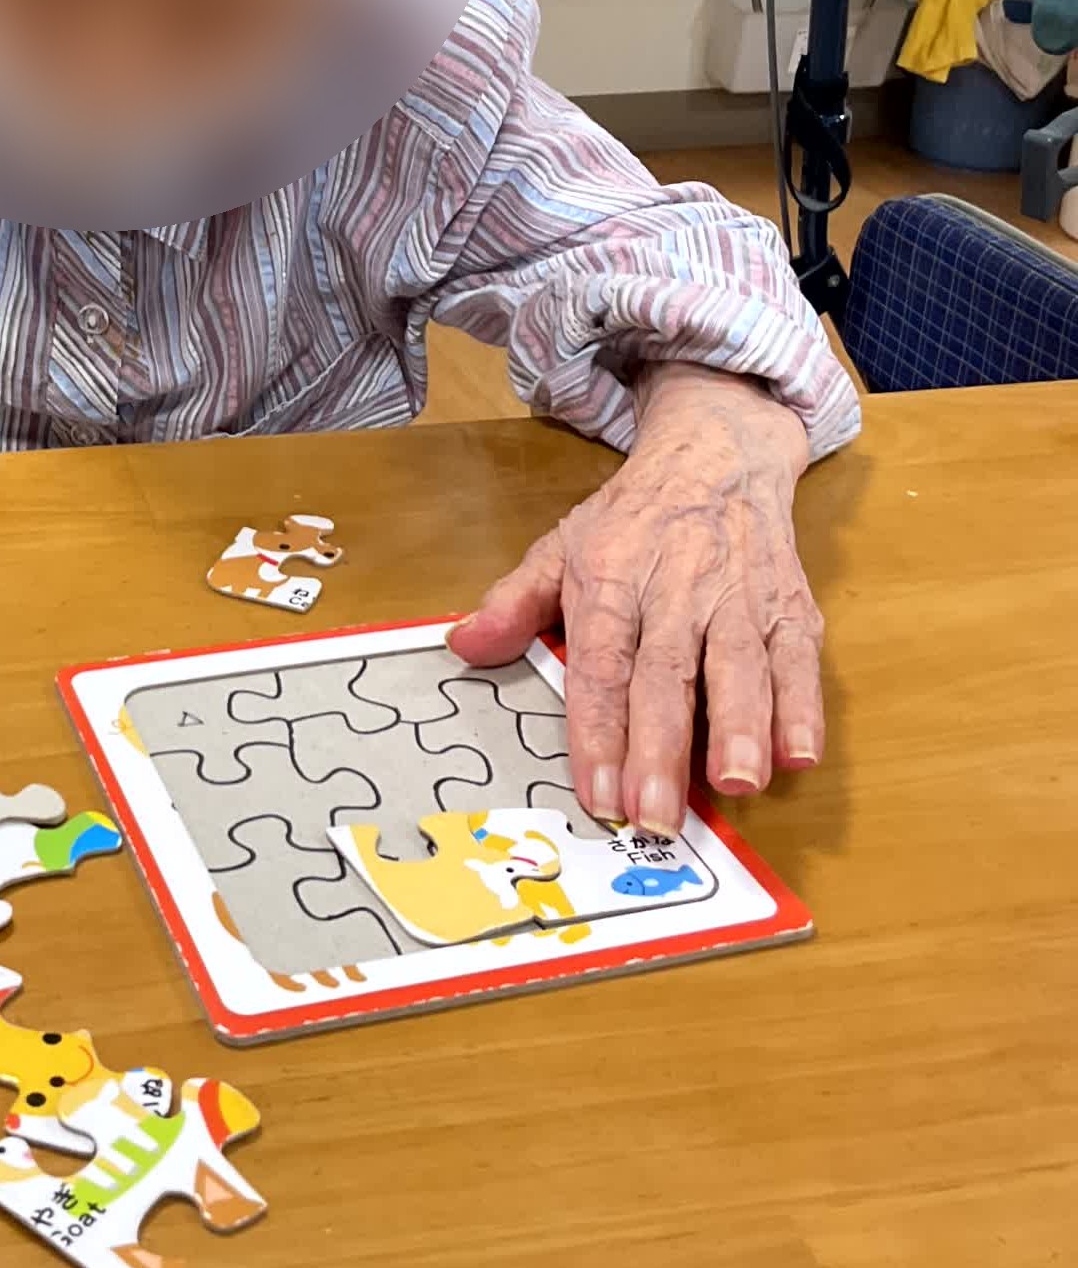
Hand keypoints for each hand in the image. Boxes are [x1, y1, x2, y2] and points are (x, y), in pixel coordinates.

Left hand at [447, 364, 823, 836]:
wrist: (715, 452)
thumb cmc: (633, 518)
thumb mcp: (562, 546)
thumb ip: (515, 603)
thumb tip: (462, 646)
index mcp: (612, 580)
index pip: (602, 666)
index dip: (599, 733)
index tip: (598, 795)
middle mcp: (676, 591)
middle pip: (668, 676)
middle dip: (662, 749)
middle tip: (656, 815)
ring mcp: (737, 599)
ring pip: (740, 667)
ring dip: (741, 729)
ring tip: (736, 785)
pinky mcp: (789, 606)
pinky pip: (799, 658)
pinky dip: (804, 706)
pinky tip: (800, 754)